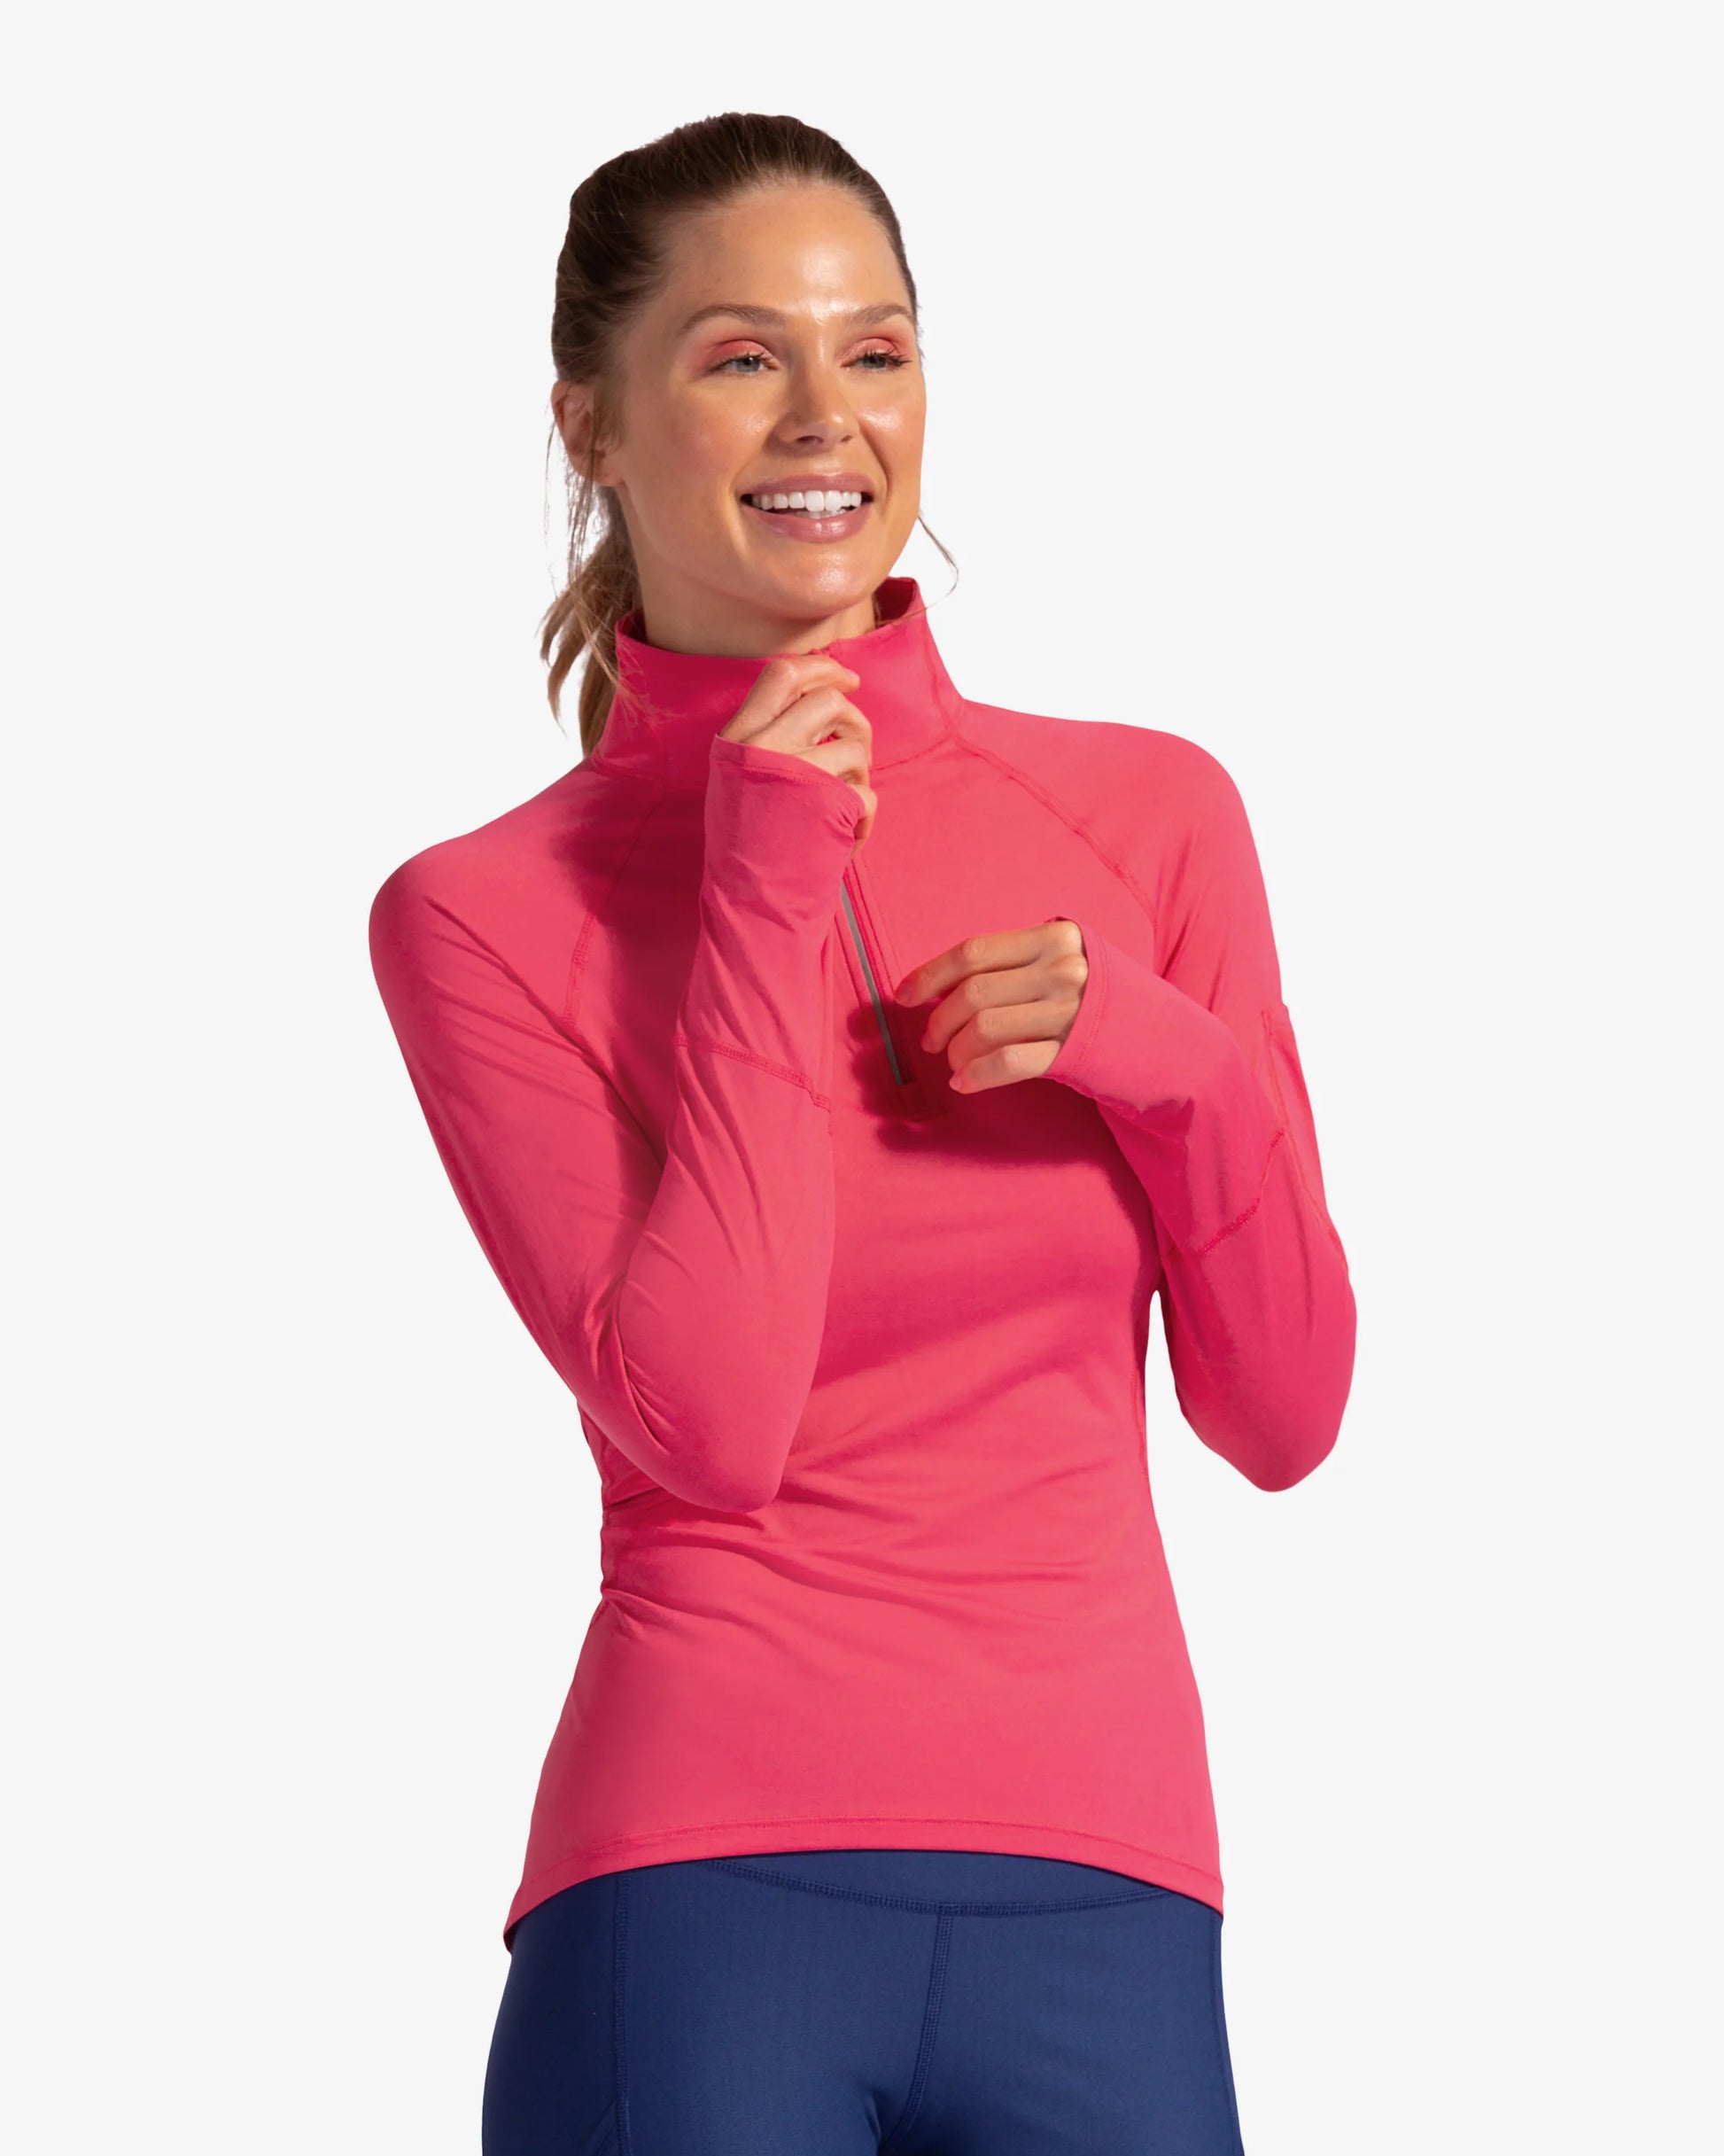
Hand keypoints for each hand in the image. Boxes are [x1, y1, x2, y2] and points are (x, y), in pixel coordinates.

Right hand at [717, 654, 877, 847]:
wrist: (747, 905)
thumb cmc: (746, 849)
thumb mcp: (737, 781)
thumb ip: (768, 740)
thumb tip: (821, 699)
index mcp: (738, 738)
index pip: (782, 673)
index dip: (823, 667)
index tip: (848, 679)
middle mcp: (764, 746)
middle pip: (829, 700)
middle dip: (855, 722)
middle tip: (858, 750)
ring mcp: (796, 771)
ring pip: (856, 747)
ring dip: (861, 778)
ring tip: (842, 809)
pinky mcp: (827, 802)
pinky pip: (867, 796)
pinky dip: (865, 822)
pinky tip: (845, 843)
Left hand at [894, 919, 1089, 1092]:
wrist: (1153, 1033)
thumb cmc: (1092, 993)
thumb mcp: (1062, 958)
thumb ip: (1013, 961)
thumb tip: (939, 983)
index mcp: (1053, 938)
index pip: (974, 952)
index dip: (930, 975)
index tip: (904, 995)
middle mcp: (1062, 971)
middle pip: (974, 993)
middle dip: (939, 1020)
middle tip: (930, 1039)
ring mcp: (1068, 1012)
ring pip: (985, 1028)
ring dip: (956, 1050)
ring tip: (953, 1061)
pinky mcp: (1072, 1051)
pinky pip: (1009, 1062)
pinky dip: (977, 1075)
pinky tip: (964, 1082)